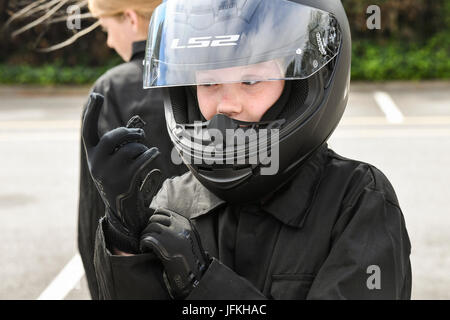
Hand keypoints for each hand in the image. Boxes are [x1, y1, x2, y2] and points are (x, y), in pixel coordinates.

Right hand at [82, 93, 162, 252]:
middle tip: (139, 133)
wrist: (122, 209)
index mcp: (92, 156)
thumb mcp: (116, 160)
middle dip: (129, 132)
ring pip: (130, 149)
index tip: (96, 95)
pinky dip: (150, 154)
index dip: (92, 113)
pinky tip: (154, 153)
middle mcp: (97, 164)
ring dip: (141, 147)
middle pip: (113, 137)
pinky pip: (142, 159)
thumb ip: (124, 141)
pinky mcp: (125, 181)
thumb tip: (137, 121)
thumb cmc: (121, 177)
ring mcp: (110, 174)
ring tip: (144, 151)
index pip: (88, 130)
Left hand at [140, 208, 210, 298]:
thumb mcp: (190, 238)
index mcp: (186, 223)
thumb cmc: (192, 258)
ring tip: (146, 245)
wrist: (195, 275)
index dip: (155, 218)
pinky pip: (146, 239)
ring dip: (145, 236)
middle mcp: (179, 226)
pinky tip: (145, 250)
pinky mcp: (163, 245)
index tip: (153, 227)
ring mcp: (171, 234)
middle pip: (155, 218)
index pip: (164, 211)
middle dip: (149, 227)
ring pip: (149, 228)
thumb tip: (160, 221)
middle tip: (148, 237)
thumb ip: (179, 228)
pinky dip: (143, 244)